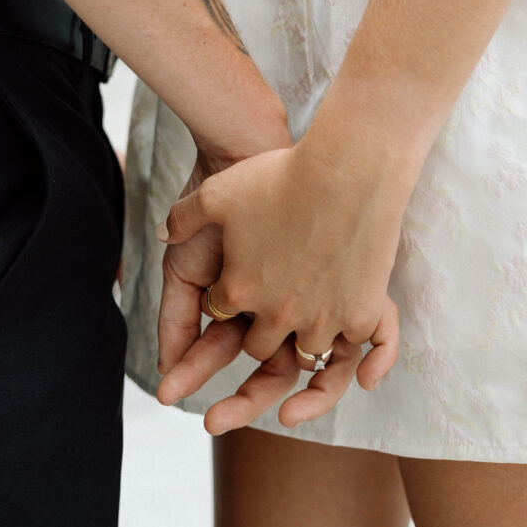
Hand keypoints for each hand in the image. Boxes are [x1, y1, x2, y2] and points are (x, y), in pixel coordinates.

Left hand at [157, 121, 411, 430]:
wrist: (345, 167)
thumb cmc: (280, 176)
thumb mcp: (217, 192)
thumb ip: (183, 216)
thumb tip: (164, 233)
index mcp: (237, 290)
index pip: (220, 312)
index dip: (225, 296)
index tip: (234, 283)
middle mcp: (276, 315)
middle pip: (259, 345)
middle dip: (259, 331)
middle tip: (267, 312)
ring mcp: (321, 319)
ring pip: (307, 354)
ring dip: (304, 341)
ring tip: (308, 325)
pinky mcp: (361, 314)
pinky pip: (360, 351)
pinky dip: (361, 355)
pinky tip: (359, 359)